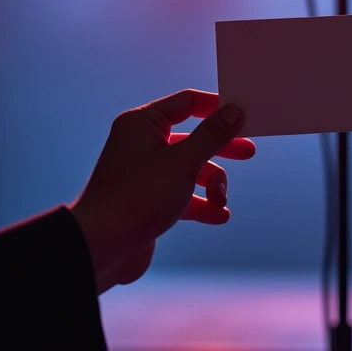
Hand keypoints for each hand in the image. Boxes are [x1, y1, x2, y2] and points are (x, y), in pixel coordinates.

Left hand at [70, 90, 254, 292]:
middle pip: (192, 138)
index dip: (216, 108)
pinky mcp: (149, 201)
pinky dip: (202, 204)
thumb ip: (211, 136)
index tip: (244, 116)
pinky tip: (219, 215)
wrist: (102, 247)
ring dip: (212, 185)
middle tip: (249, 151)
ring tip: (220, 201)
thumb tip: (233, 112)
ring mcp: (145, 174)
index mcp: (143, 124)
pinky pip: (183, 196)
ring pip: (190, 170)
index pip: (187, 103)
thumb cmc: (136, 197)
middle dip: (221, 148)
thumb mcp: (183, 162)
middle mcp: (142, 144)